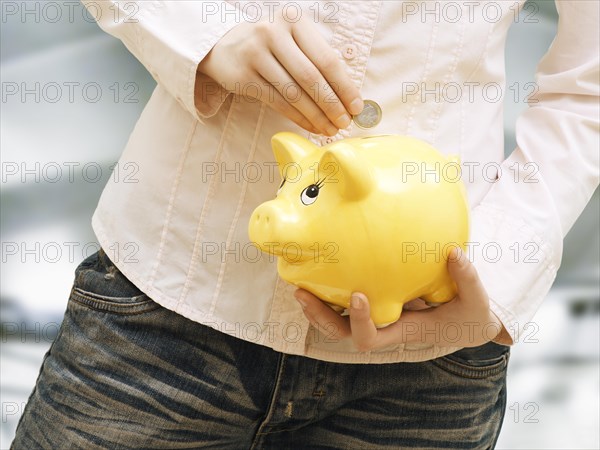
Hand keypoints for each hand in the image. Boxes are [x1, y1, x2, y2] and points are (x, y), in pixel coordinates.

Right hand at [197, 14, 362, 134]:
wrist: (224, 47)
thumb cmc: (270, 46)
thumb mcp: (293, 40)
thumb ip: (317, 59)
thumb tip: (348, 96)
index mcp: (293, 20)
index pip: (326, 58)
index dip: (344, 86)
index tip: (357, 107)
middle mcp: (273, 32)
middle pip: (311, 77)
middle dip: (332, 104)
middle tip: (345, 122)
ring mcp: (255, 53)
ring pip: (294, 93)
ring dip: (316, 116)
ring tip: (330, 128)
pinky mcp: (243, 75)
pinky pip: (278, 102)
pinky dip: (298, 118)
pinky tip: (311, 126)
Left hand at [294, 247, 512, 351]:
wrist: (468, 321)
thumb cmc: (471, 315)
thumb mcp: (477, 301)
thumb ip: (467, 279)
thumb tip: (453, 253)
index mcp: (403, 331)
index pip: (372, 339)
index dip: (359, 322)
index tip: (358, 296)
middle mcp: (385, 327)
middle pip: (342, 333)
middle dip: (320, 317)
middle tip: (301, 294)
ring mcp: (378, 316)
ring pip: (338, 321)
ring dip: (316, 306)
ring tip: (298, 286)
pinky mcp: (378, 303)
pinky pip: (345, 303)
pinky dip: (329, 293)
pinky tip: (319, 272)